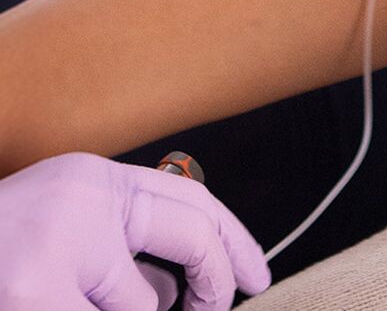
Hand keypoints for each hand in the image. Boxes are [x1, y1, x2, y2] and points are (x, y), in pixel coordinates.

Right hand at [0, 152, 269, 310]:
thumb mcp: (63, 247)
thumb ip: (120, 258)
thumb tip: (184, 296)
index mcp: (89, 181)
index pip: (190, 198)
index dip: (233, 240)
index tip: (258, 279)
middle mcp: (80, 199)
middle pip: (192, 235)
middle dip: (211, 287)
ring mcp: (56, 248)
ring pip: (140, 307)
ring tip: (46, 292)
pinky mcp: (35, 293)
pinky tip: (41, 301)